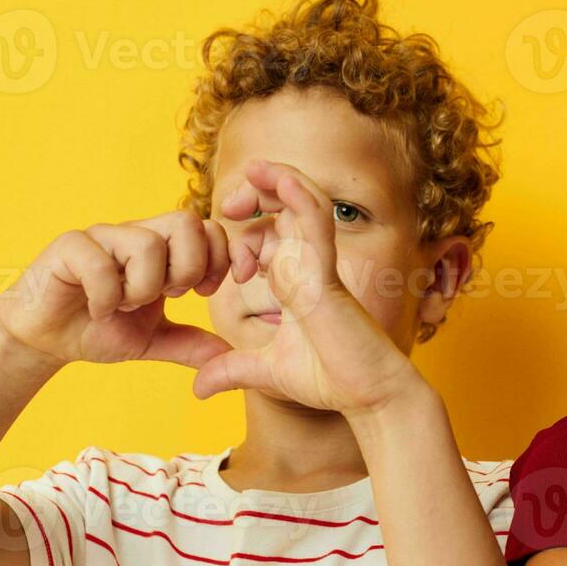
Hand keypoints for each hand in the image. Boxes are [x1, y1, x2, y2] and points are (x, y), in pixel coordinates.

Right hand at [0, 210, 232, 370]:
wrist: (46, 339)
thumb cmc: (99, 330)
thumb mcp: (154, 341)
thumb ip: (191, 345)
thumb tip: (230, 355)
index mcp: (163, 250)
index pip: (208, 229)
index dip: (221, 257)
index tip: (207, 292)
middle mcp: (136, 235)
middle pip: (187, 222)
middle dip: (188, 268)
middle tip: (167, 297)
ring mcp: (103, 237)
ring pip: (147, 244)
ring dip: (144, 287)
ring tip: (124, 306)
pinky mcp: (69, 247)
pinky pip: (100, 263)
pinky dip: (106, 296)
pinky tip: (98, 310)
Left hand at [192, 158, 425, 415]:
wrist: (369, 396)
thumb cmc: (331, 380)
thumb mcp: (267, 372)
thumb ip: (232, 371)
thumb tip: (197, 389)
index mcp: (294, 280)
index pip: (267, 235)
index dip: (240, 236)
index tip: (226, 268)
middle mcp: (308, 265)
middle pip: (284, 207)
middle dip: (255, 194)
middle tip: (230, 205)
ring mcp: (320, 265)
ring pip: (303, 202)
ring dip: (278, 179)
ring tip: (252, 169)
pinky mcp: (329, 274)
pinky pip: (318, 222)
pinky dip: (300, 196)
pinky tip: (280, 179)